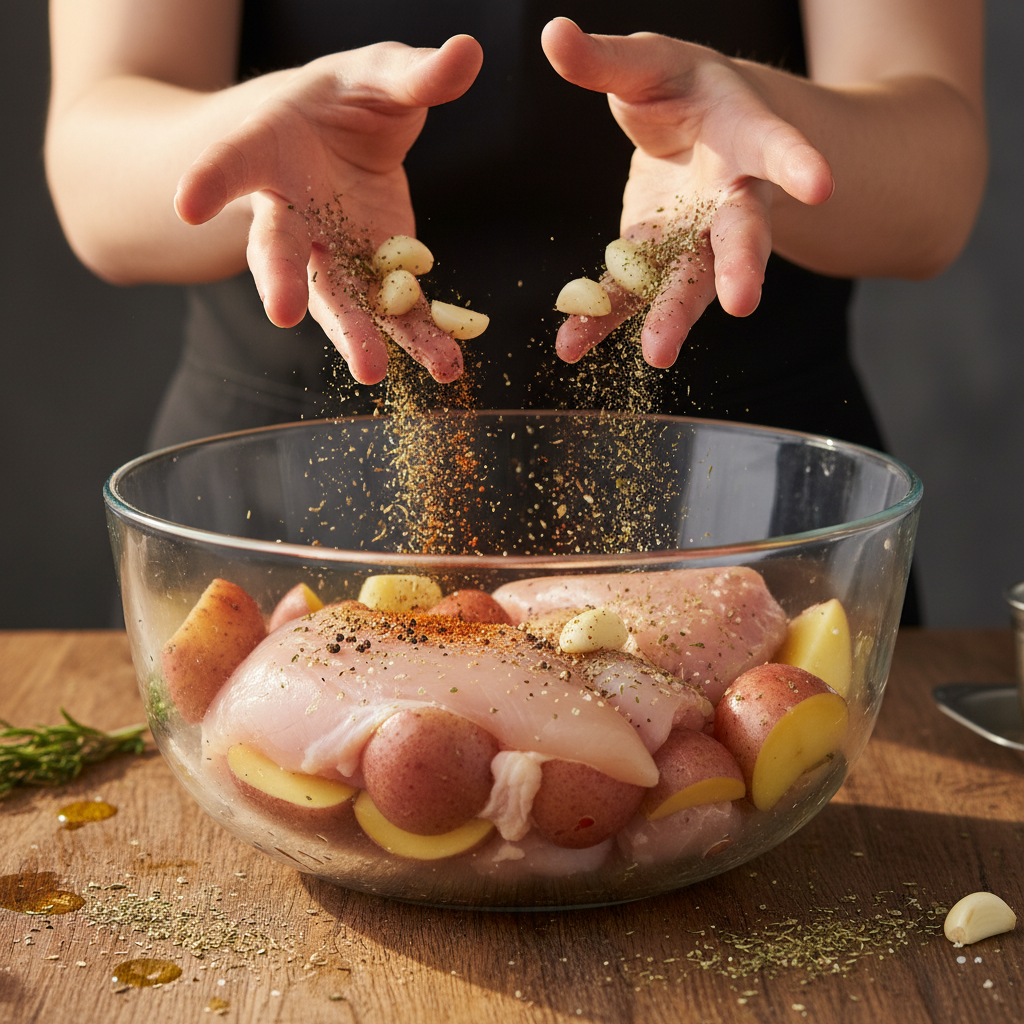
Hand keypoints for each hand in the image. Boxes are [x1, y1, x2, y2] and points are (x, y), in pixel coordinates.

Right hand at [174, 35, 482, 384]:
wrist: (340, 144)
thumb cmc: (346, 100)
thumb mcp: (379, 74)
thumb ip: (415, 72)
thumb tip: (469, 50)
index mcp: (269, 150)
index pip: (233, 161)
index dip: (210, 179)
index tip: (186, 204)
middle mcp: (290, 213)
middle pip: (278, 251)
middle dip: (280, 280)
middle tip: (280, 314)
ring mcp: (329, 253)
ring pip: (334, 297)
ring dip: (354, 334)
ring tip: (373, 373)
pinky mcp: (373, 276)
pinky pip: (392, 312)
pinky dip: (418, 338)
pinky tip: (445, 366)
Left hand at [541, 18, 833, 367]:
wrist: (697, 133)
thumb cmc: (685, 89)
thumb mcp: (650, 64)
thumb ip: (606, 60)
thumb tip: (554, 34)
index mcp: (743, 137)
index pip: (774, 147)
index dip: (797, 162)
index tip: (822, 183)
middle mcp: (729, 200)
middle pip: (740, 237)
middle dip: (741, 269)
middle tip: (743, 303)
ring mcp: (694, 240)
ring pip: (690, 282)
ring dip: (673, 317)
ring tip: (657, 356)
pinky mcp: (653, 261)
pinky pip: (630, 295)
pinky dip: (602, 321)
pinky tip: (573, 347)